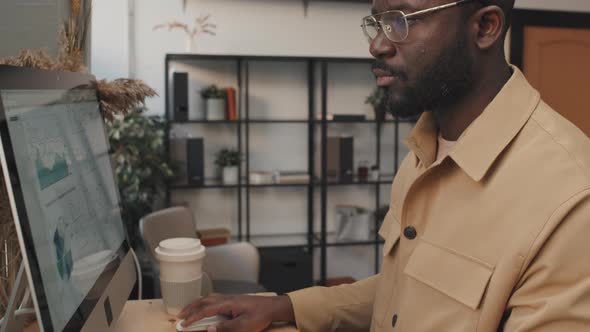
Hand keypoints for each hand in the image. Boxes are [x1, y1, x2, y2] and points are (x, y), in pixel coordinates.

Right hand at [178, 294, 294, 331]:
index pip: (205, 310)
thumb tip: (210, 329)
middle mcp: (227, 298)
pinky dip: (205, 303)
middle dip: (190, 308)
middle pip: (204, 301)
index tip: (183, 324)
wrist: (274, 307)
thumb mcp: (244, 326)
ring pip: (208, 299)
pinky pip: (215, 299)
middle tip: (180, 316)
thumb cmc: (261, 315)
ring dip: (197, 304)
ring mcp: (230, 298)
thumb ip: (226, 328)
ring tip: (189, 311)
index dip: (193, 318)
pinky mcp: (234, 300)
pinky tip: (206, 307)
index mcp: (227, 303)